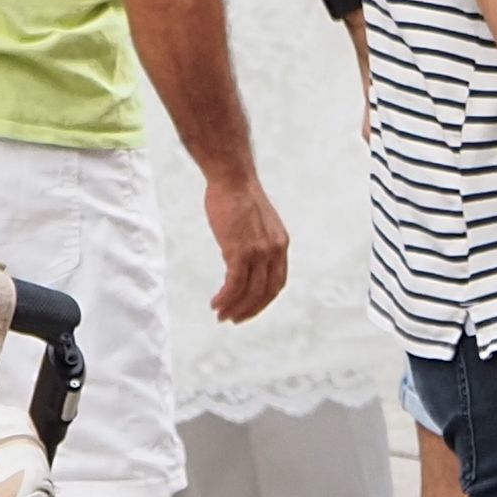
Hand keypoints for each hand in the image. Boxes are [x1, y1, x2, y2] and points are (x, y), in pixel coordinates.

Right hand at [197, 166, 289, 323]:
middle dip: (249, 310)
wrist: (231, 177)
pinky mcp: (240, 251)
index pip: (277, 282)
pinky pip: (234, 284)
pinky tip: (216, 303)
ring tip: (221, 315)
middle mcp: (274, 250)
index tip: (249, 308)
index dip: (263, 300)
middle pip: (266, 293)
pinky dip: (225, 298)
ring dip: (235, 308)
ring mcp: (258, 252)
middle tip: (233, 319)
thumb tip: (240, 260)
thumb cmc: (238, 195)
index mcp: (280, 243)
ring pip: (250, 293)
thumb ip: (255, 242)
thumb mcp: (257, 222)